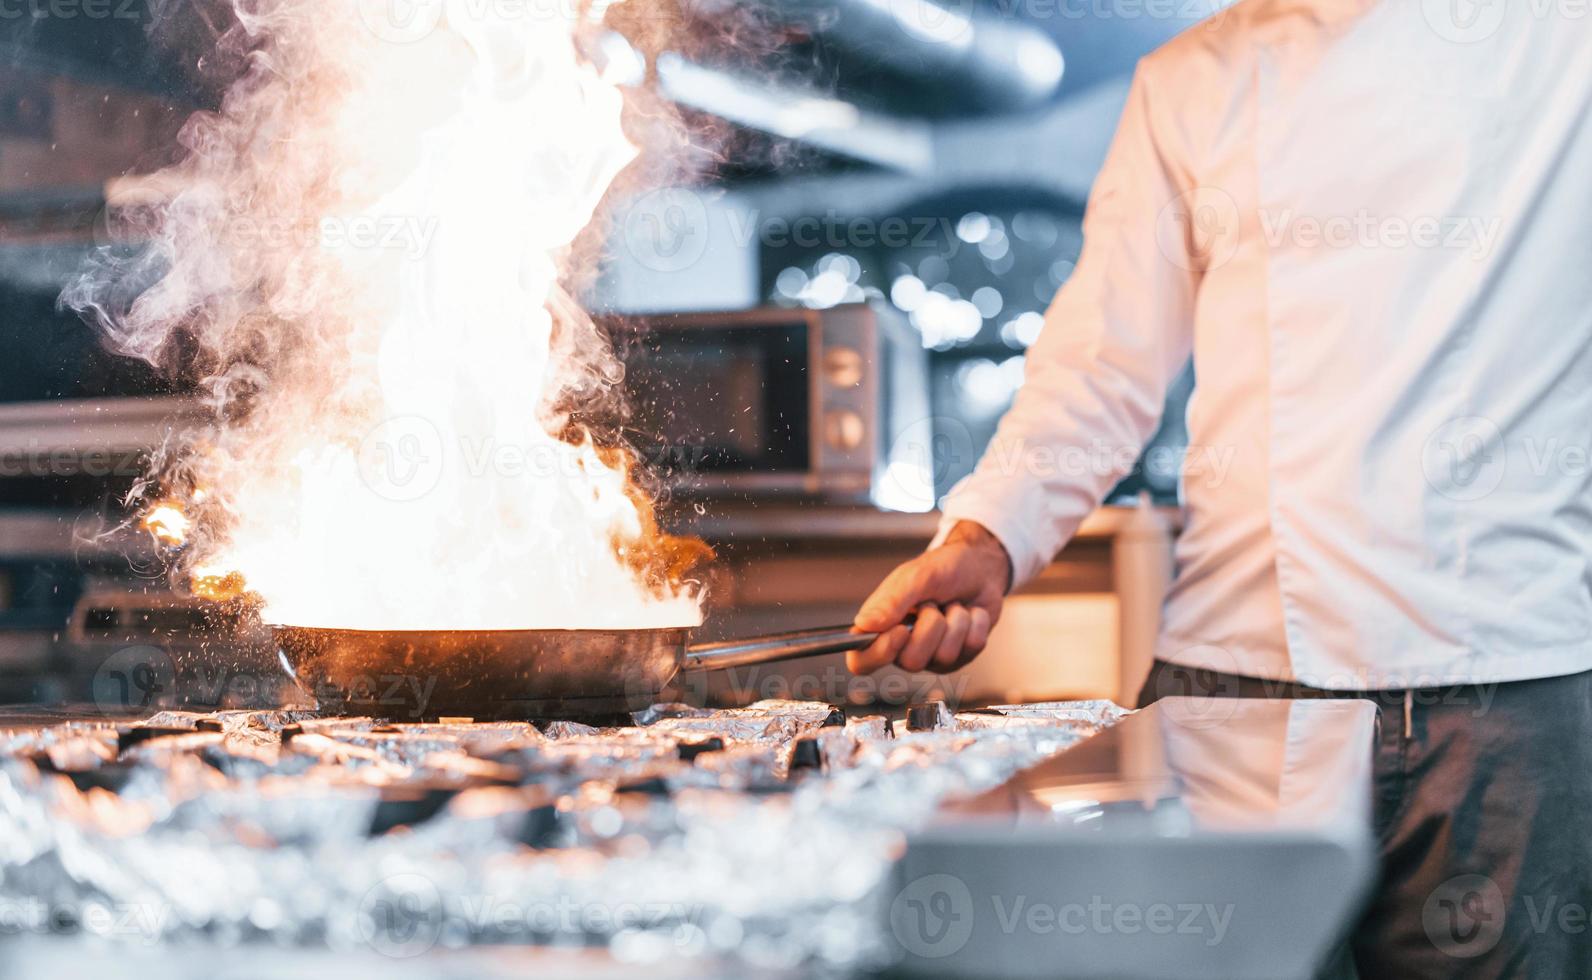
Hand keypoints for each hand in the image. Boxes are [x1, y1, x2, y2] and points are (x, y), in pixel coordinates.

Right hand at [849, 521, 1012, 674]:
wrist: (980, 567)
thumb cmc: (943, 568)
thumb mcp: (915, 576)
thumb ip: (891, 601)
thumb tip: (864, 624)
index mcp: (881, 627)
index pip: (861, 661)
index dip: (880, 653)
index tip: (901, 630)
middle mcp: (903, 646)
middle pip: (912, 662)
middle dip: (931, 626)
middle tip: (933, 603)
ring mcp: (932, 655)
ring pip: (944, 656)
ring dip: (956, 621)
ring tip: (952, 604)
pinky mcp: (960, 656)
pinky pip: (971, 649)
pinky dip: (975, 623)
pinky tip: (970, 612)